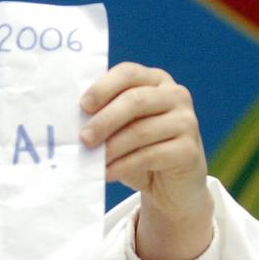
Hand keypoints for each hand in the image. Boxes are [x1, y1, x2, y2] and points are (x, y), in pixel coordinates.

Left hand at [80, 62, 213, 259]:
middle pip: (135, 101)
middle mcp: (175, 95)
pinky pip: (150, 155)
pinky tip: (107, 174)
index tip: (82, 106)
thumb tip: (69, 124)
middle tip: (83, 139)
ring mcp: (186, 121)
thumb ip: (103, 119)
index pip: (128, 73)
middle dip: (104, 120)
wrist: (170, 186)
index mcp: (155, 81)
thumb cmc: (137, 151)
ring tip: (92, 161)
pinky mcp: (189, 150)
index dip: (103, 87)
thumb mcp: (119, 130)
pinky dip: (123, 166)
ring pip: (141, 131)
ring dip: (111, 148)